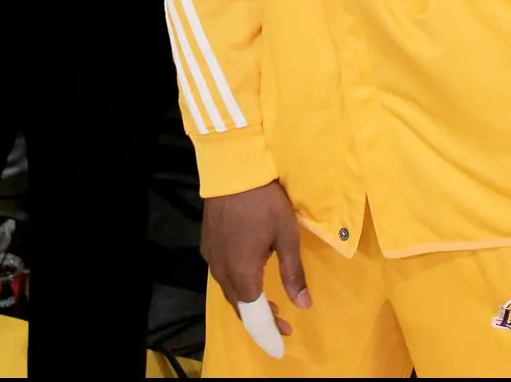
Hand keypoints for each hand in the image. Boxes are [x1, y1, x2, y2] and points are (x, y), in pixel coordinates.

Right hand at [203, 180, 309, 338]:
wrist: (233, 168)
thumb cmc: (265, 201)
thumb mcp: (286, 236)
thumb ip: (294, 273)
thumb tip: (303, 305)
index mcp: (243, 273)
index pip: (255, 315)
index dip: (269, 332)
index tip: (284, 342)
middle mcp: (222, 271)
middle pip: (240, 307)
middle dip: (261, 318)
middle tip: (283, 321)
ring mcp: (211, 257)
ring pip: (230, 291)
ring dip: (249, 302)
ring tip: (268, 303)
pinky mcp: (207, 243)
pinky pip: (222, 274)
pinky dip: (238, 285)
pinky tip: (248, 276)